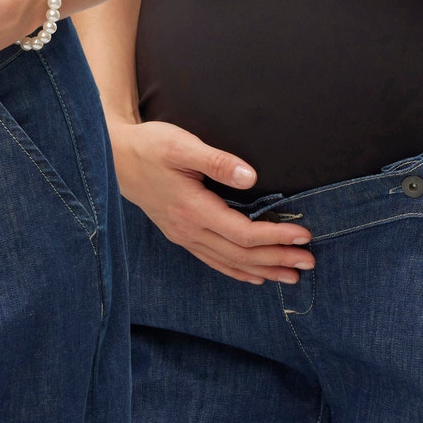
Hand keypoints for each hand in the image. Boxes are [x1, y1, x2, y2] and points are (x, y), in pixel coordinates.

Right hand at [111, 119, 315, 284]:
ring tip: (292, 275)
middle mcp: (189, 231)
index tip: (303, 235)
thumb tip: (251, 177)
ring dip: (263, 270)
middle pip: (241, 255)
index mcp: (193, 210)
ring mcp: (183, 236)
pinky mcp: (180, 235)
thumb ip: (217, 162)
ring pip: (229, 263)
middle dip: (277, 259)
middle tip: (309, 261)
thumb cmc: (149, 146)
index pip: (243, 233)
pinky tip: (254, 276)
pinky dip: (237, 271)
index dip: (276, 237)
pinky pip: (214, 261)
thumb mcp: (182, 145)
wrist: (114, 158)